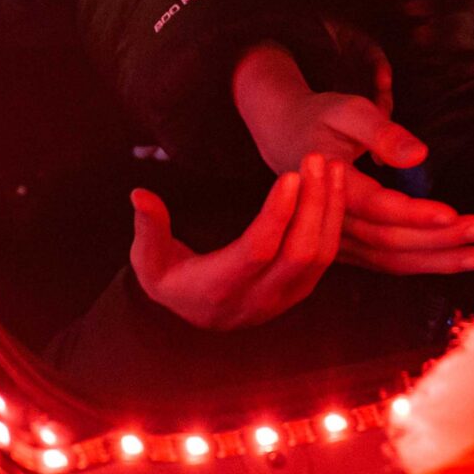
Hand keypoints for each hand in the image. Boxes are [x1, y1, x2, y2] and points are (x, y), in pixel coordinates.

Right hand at [129, 155, 347, 330]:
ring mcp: (284, 299)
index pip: (258, 251)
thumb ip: (148, 228)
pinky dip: (334, 220)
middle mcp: (258, 299)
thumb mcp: (149, 261)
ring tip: (333, 166)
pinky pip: (327, 257)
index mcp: (219, 289)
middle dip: (314, 202)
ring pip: (322, 255)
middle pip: (299, 253)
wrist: (197, 315)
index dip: (277, 214)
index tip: (290, 175)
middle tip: (316, 158)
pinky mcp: (300, 291)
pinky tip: (334, 187)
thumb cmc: (171, 280)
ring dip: (330, 207)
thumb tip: (139, 195)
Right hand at [232, 44, 473, 276]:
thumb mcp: (348, 110)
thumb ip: (381, 131)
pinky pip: (386, 262)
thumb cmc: (322, 119)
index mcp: (327, 184)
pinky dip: (421, 263)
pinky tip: (453, 260)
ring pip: (389, 257)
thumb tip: (418, 155)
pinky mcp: (347, 247)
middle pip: (388, 238)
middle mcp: (328, 219)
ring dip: (436, 259)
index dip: (413, 213)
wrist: (286, 139)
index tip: (451, 214)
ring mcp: (335, 239)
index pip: (375, 206)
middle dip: (437, 239)